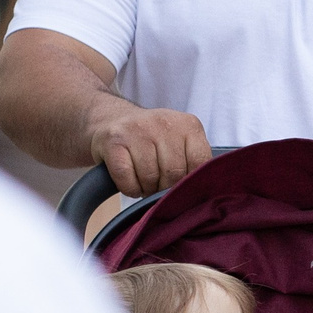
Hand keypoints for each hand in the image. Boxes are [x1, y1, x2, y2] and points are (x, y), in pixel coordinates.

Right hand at [86, 101, 211, 197]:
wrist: (112, 120)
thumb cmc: (152, 139)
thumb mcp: (180, 141)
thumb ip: (193, 161)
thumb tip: (197, 192)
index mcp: (188, 124)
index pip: (200, 163)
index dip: (189, 182)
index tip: (180, 185)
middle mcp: (164, 122)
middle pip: (174, 173)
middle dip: (165, 188)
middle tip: (158, 185)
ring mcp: (138, 130)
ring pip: (150, 178)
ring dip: (146, 189)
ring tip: (144, 181)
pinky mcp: (114, 141)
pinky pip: (127, 180)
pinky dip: (130, 188)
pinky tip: (130, 180)